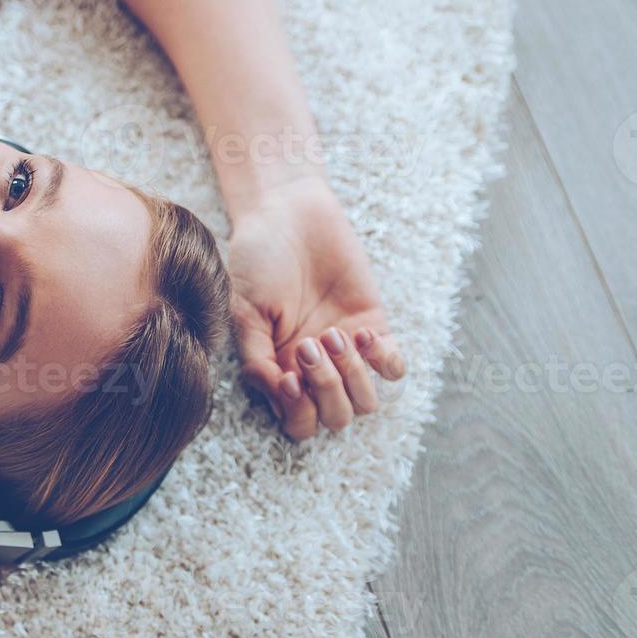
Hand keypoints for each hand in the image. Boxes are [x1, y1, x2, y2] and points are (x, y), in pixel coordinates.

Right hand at [226, 175, 406, 439]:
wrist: (287, 214)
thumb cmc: (256, 259)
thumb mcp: (243, 310)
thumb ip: (256, 357)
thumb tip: (277, 395)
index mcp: (278, 370)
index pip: (297, 423)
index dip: (298, 412)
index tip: (289, 377)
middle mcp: (313, 369)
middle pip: (335, 418)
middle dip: (327, 392)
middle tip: (309, 346)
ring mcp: (345, 351)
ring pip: (365, 401)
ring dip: (351, 375)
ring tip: (331, 334)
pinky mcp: (373, 326)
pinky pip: (393, 367)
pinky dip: (382, 360)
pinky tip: (360, 331)